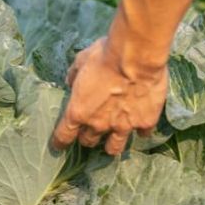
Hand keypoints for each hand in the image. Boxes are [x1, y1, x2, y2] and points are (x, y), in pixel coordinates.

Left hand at [51, 37, 167, 155]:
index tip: (59, 145)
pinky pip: (142, 134)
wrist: (136, 57)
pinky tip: (142, 125)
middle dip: (87, 137)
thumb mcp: (80, 61)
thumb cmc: (104, 56)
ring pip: (114, 148)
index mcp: (78, 111)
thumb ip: (74, 75)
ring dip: (111, 145)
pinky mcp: (145, 122)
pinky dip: (141, 130)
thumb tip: (71, 81)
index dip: (60, 142)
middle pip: (89, 141)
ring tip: (113, 141)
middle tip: (91, 131)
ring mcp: (123, 126)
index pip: (64, 136)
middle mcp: (98, 124)